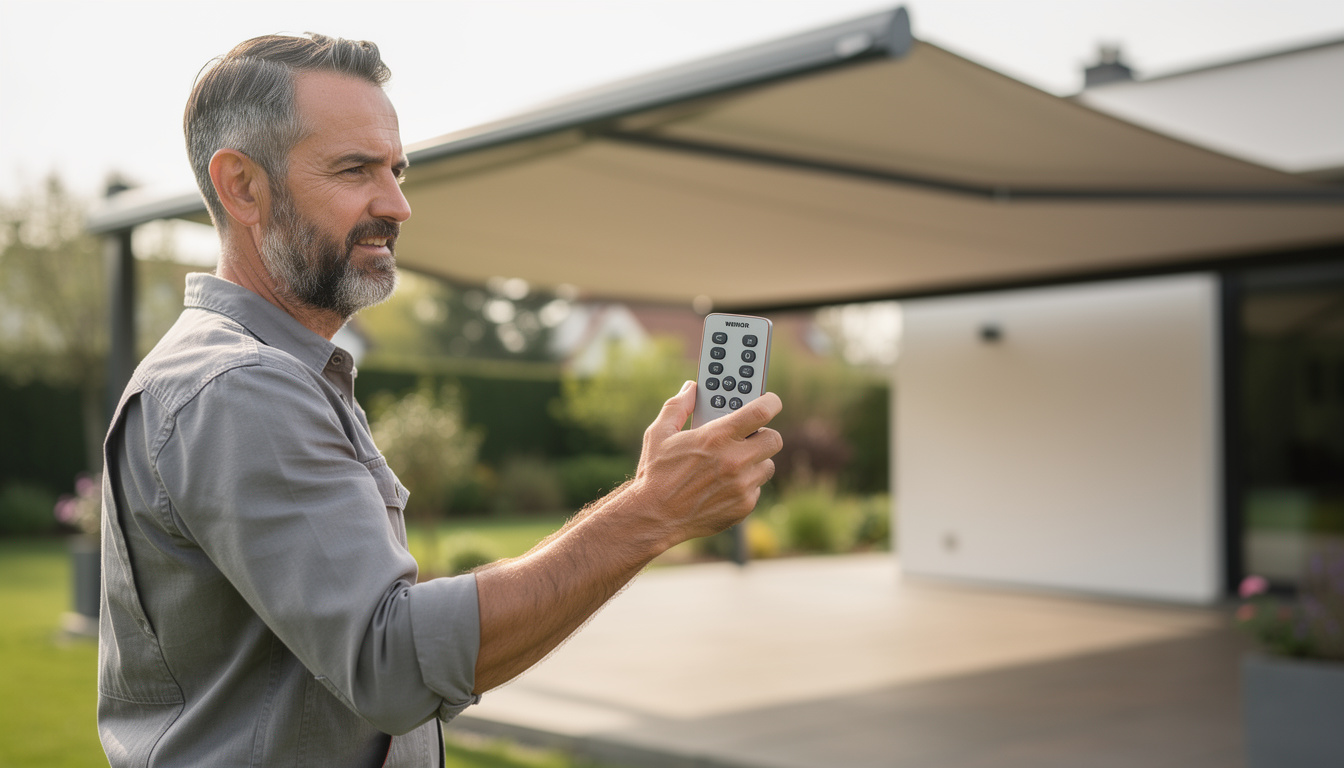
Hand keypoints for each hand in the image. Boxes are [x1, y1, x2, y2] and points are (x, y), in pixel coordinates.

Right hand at [631, 381, 782, 544]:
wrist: (654, 517)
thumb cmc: (655, 474)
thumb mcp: (659, 434)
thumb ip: (678, 406)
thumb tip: (691, 388)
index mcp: (717, 437)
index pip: (762, 410)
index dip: (771, 402)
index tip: (771, 401)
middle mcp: (735, 460)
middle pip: (774, 439)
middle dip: (764, 435)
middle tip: (748, 437)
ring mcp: (742, 485)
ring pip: (766, 466)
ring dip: (754, 462)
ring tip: (730, 464)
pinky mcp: (744, 506)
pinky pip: (756, 489)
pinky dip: (745, 486)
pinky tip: (723, 486)